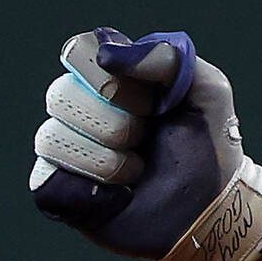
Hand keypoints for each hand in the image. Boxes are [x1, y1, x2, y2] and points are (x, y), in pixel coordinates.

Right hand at [31, 28, 261, 260]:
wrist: (212, 206)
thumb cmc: (208, 143)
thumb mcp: (205, 88)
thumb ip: (165, 57)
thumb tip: (104, 53)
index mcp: (109, 76)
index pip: (79, 56)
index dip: (116, 83)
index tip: (153, 104)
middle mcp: (80, 108)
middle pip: (61, 95)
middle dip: (118, 125)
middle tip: (147, 140)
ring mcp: (65, 149)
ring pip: (52, 138)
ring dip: (109, 162)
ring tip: (137, 171)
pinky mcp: (57, 191)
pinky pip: (49, 183)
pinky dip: (92, 193)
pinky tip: (118, 197)